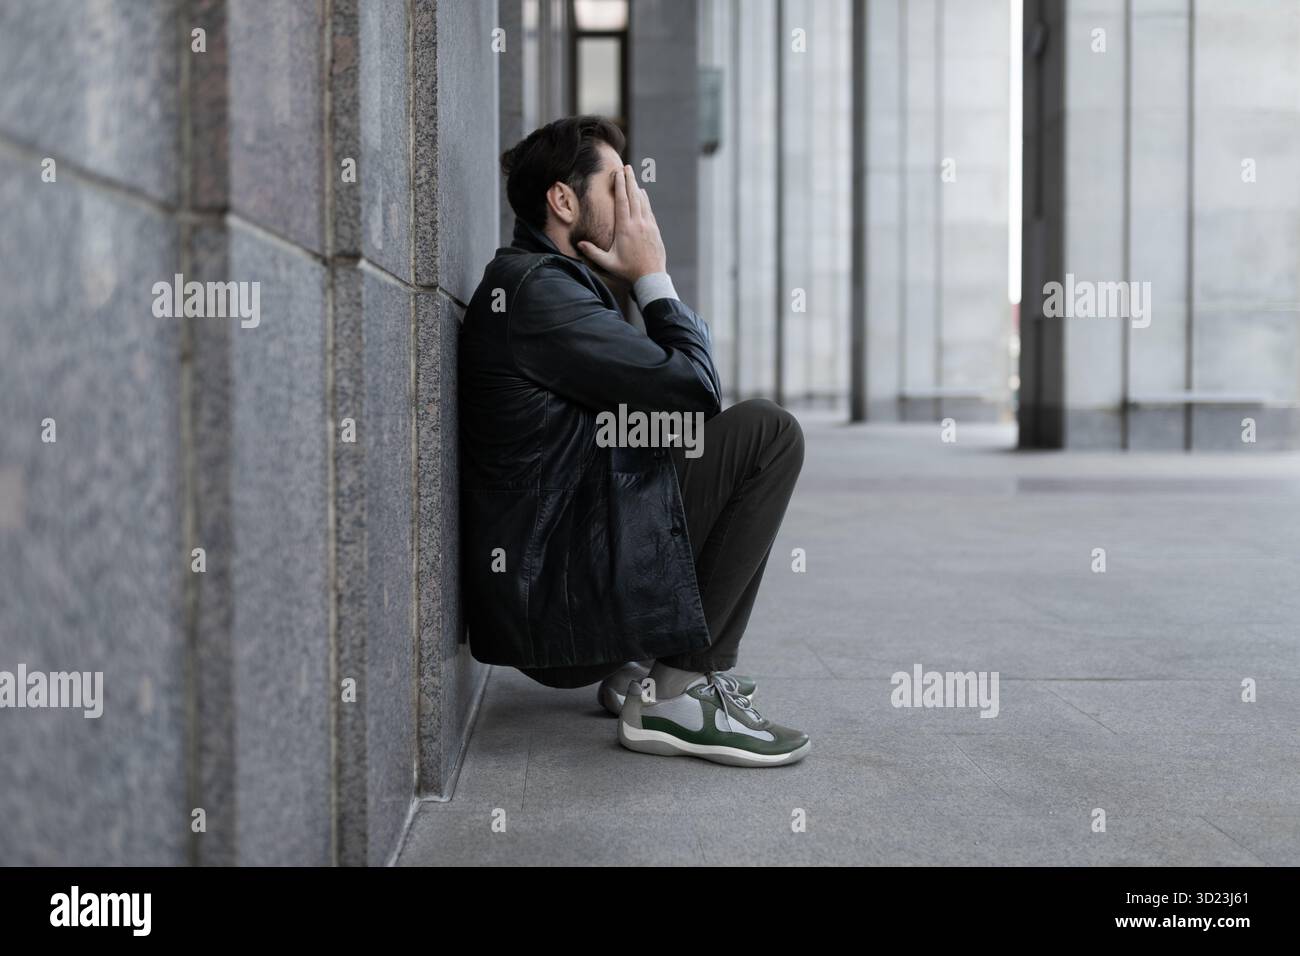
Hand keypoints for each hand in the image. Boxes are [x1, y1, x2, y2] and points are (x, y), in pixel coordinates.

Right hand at [576, 165, 666, 282]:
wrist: (651, 277)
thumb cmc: (628, 271)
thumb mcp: (608, 263)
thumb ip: (593, 252)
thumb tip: (579, 243)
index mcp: (625, 229)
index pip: (622, 202)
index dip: (620, 185)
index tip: (618, 173)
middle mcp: (637, 223)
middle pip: (633, 196)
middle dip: (629, 180)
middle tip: (626, 167)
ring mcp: (648, 225)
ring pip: (642, 201)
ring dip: (636, 187)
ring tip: (632, 176)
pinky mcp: (654, 229)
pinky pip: (648, 209)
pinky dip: (644, 199)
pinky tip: (642, 193)